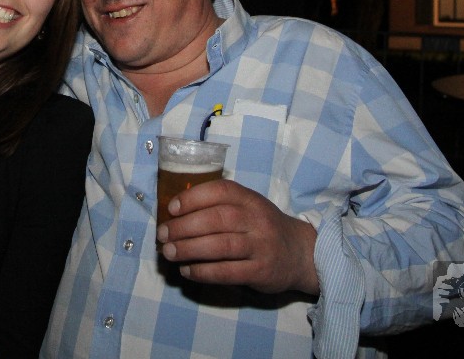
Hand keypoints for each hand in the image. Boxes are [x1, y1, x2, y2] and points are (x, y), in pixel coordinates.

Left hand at [156, 179, 319, 295]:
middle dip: (184, 226)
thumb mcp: (249, 207)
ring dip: (189, 249)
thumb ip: (221, 205)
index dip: (193, 198)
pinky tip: (187, 271)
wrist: (301, 253)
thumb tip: (176, 212)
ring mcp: (260, 246)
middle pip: (217, 219)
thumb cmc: (263, 227)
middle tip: (163, 235)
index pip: (220, 191)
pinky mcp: (261, 271)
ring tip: (169, 252)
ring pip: (221, 246)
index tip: (171, 208)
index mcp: (251, 199)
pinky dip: (203, 272)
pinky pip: (228, 272)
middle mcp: (257, 220)